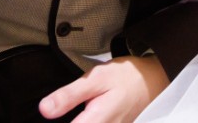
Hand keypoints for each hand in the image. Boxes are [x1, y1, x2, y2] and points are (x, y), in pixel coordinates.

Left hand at [38, 55, 167, 121]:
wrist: (153, 80)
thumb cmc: (126, 78)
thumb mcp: (96, 78)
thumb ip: (69, 96)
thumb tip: (44, 109)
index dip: (58, 119)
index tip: (52, 111)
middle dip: (70, 117)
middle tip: (65, 107)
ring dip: (79, 120)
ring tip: (74, 110)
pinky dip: (87, 121)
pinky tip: (86, 115)